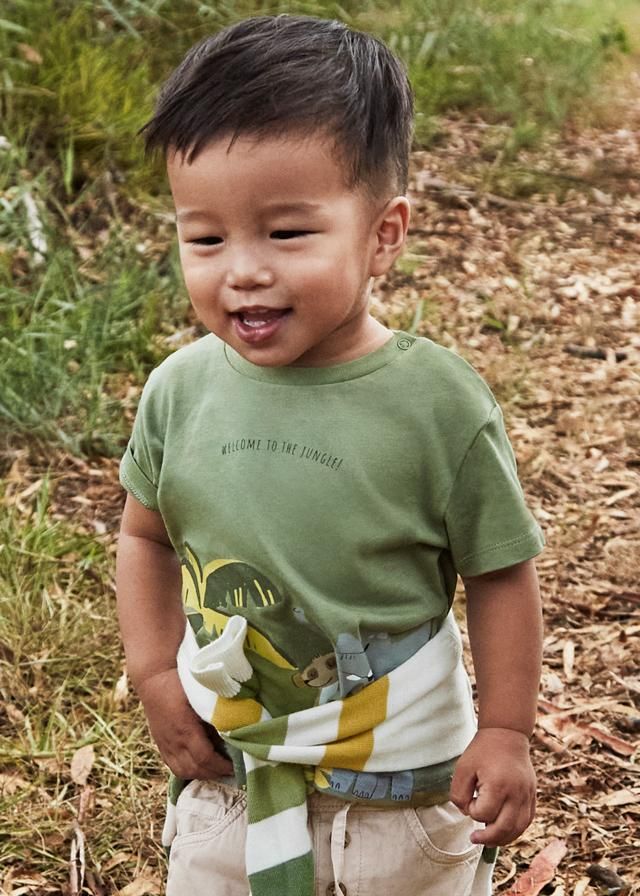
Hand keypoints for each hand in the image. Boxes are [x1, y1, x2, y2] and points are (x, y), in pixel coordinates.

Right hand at [137, 667, 233, 779]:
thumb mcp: (201, 695)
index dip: (221, 766)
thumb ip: (215, 713)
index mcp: (185, 728)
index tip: (236, 765)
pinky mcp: (160, 745)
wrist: (153, 678)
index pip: (205, 757)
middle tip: (232, 770)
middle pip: (195, 769)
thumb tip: (233, 731)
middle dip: (215, 774)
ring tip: (217, 771)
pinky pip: (173, 767)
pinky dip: (189, 772)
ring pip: (183, 771)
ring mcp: (165, 744)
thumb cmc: (180, 683)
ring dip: (202, 775)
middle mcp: (173, 741)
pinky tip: (200, 767)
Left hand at [450, 727, 535, 846]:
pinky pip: (527, 821)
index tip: (468, 798)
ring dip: (502, 838)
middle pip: (504, 828)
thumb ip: (458, 794)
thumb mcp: (462, 768)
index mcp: (498, 785)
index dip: (472, 811)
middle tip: (474, 838)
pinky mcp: (532, 795)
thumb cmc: (482, 751)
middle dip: (487, 837)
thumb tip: (467, 813)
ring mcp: (527, 795)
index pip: (484, 813)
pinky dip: (515, 830)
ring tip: (488, 839)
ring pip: (518, 829)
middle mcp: (516, 793)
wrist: (507, 734)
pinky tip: (503, 831)